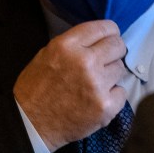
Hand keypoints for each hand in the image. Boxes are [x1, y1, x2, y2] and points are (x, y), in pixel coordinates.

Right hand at [14, 19, 127, 151]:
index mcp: (67, 45)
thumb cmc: (36, 89)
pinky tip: (97, 99)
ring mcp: (97, 85)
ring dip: (111, 75)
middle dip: (114, 52)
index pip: (104, 28)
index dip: (110, 32)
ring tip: (94, 84)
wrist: (31, 125)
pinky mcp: (105, 106)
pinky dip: (113, 96)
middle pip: (118, 46)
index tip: (110, 38)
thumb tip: (99, 39)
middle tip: (106, 61)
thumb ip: (74, 44)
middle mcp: (84, 61)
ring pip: (120, 69)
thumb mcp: (47, 54)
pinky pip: (122, 92)